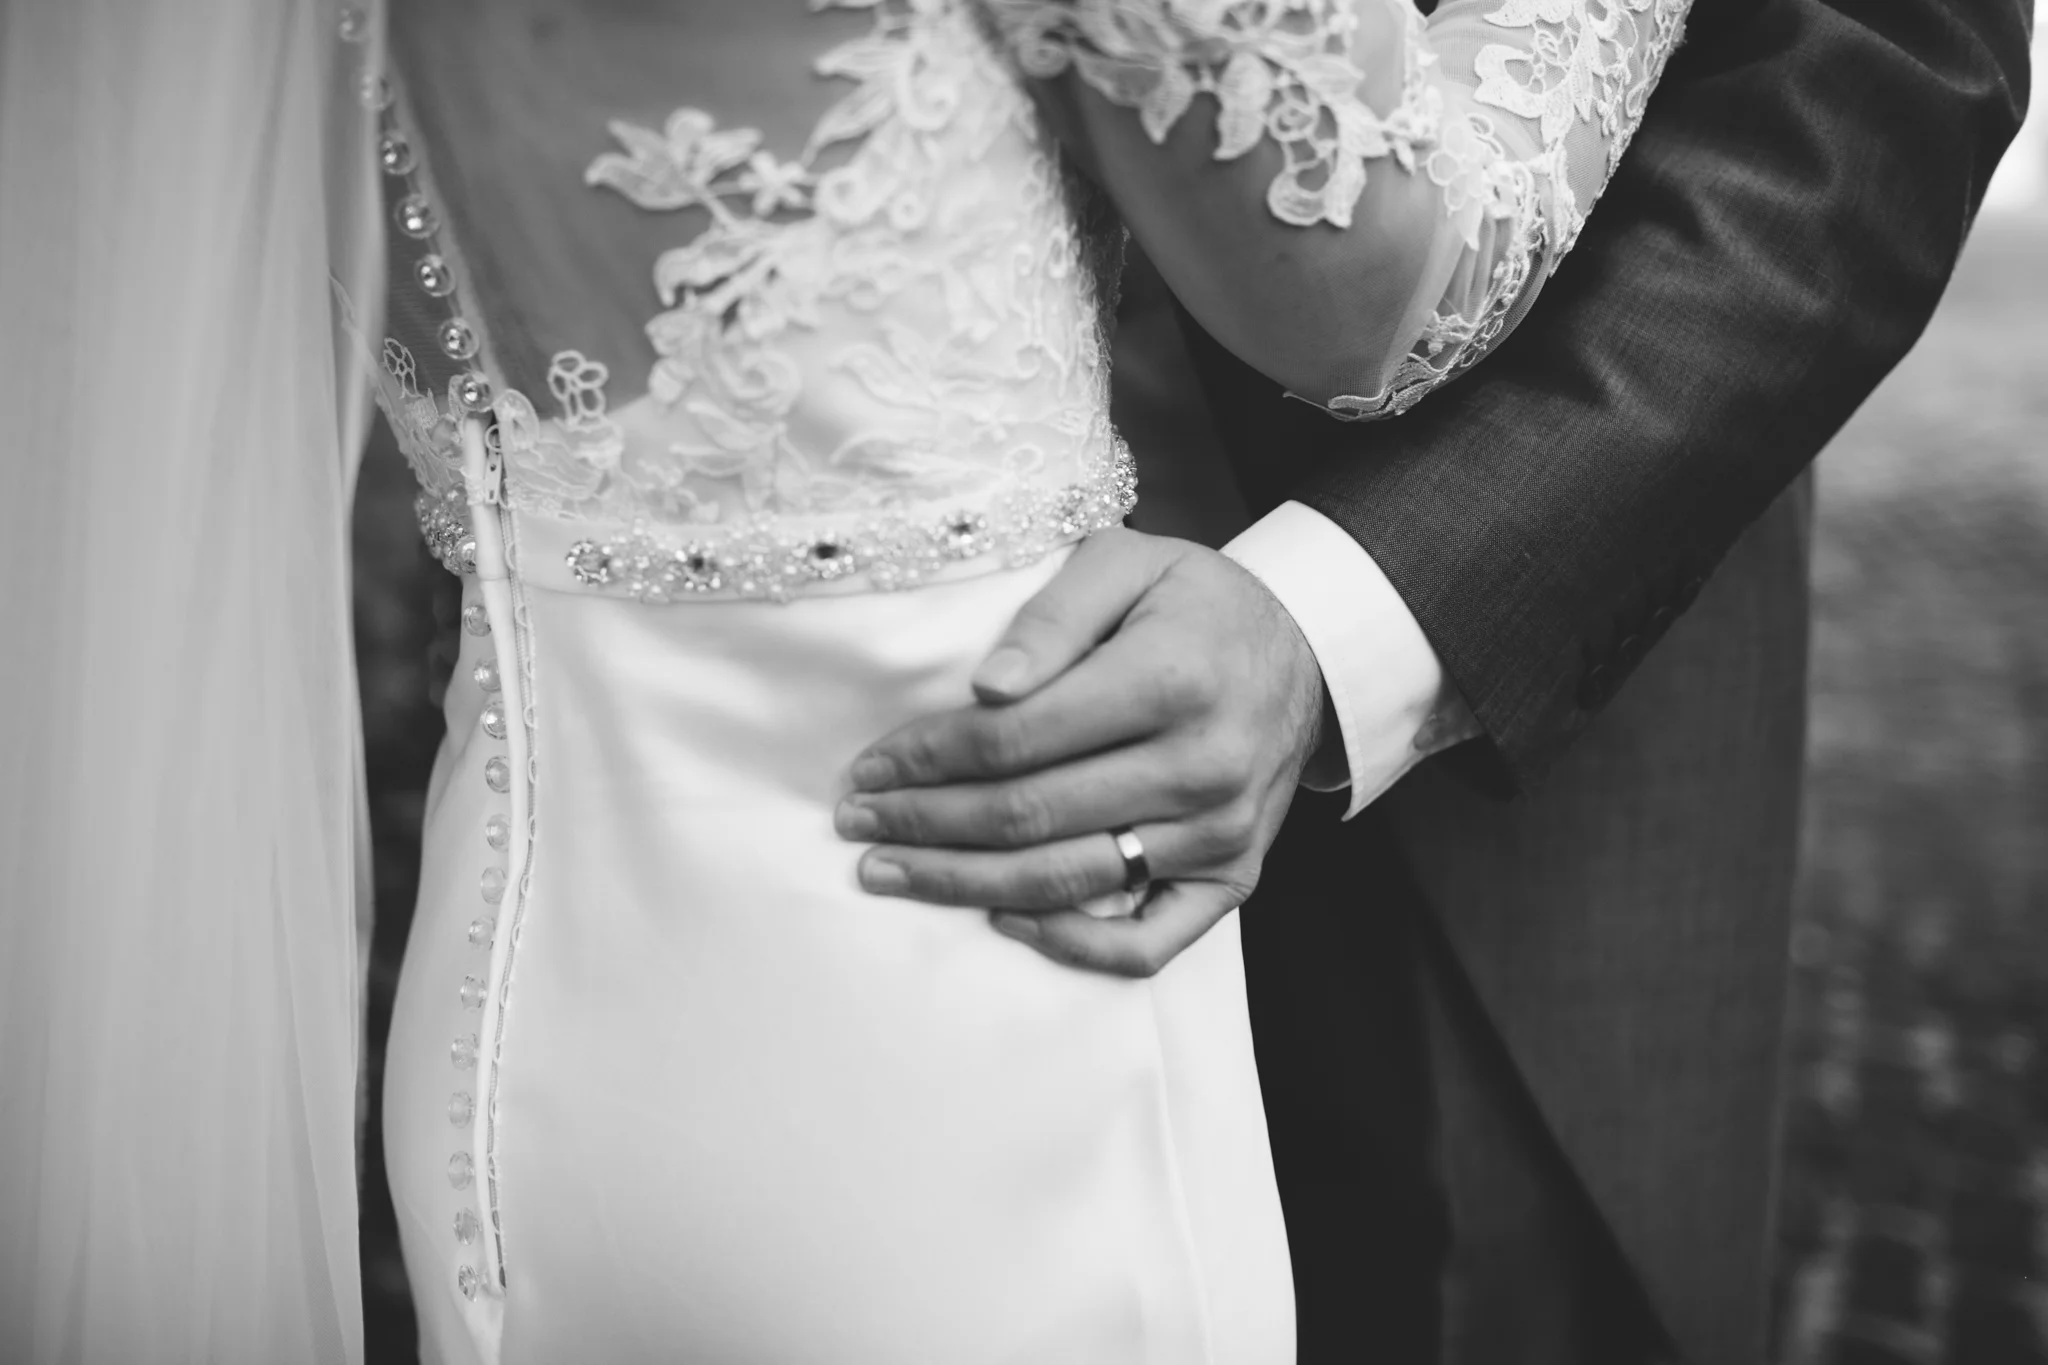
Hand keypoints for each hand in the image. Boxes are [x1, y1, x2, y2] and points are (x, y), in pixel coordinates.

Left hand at [835, 528, 1328, 976]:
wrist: (1305, 649)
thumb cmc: (1195, 601)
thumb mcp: (1126, 563)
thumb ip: (1052, 617)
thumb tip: (985, 691)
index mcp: (1171, 679)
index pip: (1017, 738)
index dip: (929, 759)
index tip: (870, 768)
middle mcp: (1201, 766)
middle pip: (1030, 816)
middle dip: (926, 825)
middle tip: (857, 823)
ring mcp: (1220, 832)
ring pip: (1068, 881)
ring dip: (965, 885)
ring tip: (892, 873)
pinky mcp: (1233, 877)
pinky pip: (1148, 944)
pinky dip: (1071, 947)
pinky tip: (1002, 921)